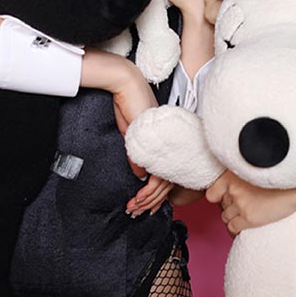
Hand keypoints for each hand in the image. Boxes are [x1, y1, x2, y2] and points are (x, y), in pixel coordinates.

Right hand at [105, 58, 174, 211]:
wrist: (126, 85)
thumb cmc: (127, 103)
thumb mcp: (130, 134)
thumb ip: (137, 153)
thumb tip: (141, 174)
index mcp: (165, 141)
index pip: (166, 171)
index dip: (156, 190)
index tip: (144, 202)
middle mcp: (169, 144)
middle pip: (166, 180)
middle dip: (151, 201)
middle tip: (137, 212)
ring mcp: (165, 144)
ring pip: (164, 181)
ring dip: (149, 198)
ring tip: (134, 208)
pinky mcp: (157, 144)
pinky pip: (158, 174)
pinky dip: (149, 189)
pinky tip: (140, 197)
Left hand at [206, 171, 295, 235]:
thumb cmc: (283, 178)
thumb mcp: (258, 170)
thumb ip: (244, 176)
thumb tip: (235, 188)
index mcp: (234, 174)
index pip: (212, 191)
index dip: (219, 198)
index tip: (227, 200)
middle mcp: (234, 188)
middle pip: (222, 205)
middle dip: (231, 206)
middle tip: (244, 206)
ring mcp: (241, 203)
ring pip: (226, 216)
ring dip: (233, 218)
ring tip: (245, 218)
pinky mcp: (249, 217)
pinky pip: (232, 228)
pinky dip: (235, 230)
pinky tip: (242, 229)